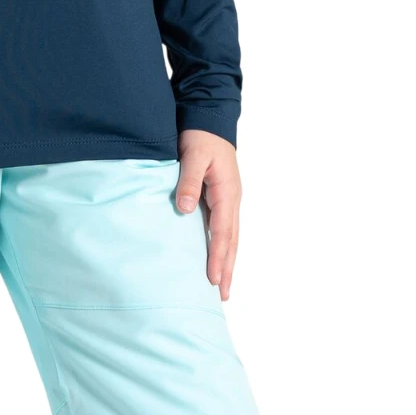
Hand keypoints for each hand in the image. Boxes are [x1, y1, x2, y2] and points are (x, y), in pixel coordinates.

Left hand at [174, 128, 241, 300]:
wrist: (209, 119)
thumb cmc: (201, 136)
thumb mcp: (194, 155)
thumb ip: (188, 180)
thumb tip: (185, 209)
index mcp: (227, 192)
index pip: (223, 232)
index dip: (218, 257)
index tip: (214, 280)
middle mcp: (230, 200)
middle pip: (231, 241)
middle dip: (227, 268)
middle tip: (223, 296)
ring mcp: (226, 199)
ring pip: (228, 236)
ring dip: (226, 260)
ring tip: (222, 285)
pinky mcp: (218, 196)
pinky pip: (221, 226)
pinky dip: (220, 245)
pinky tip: (214, 256)